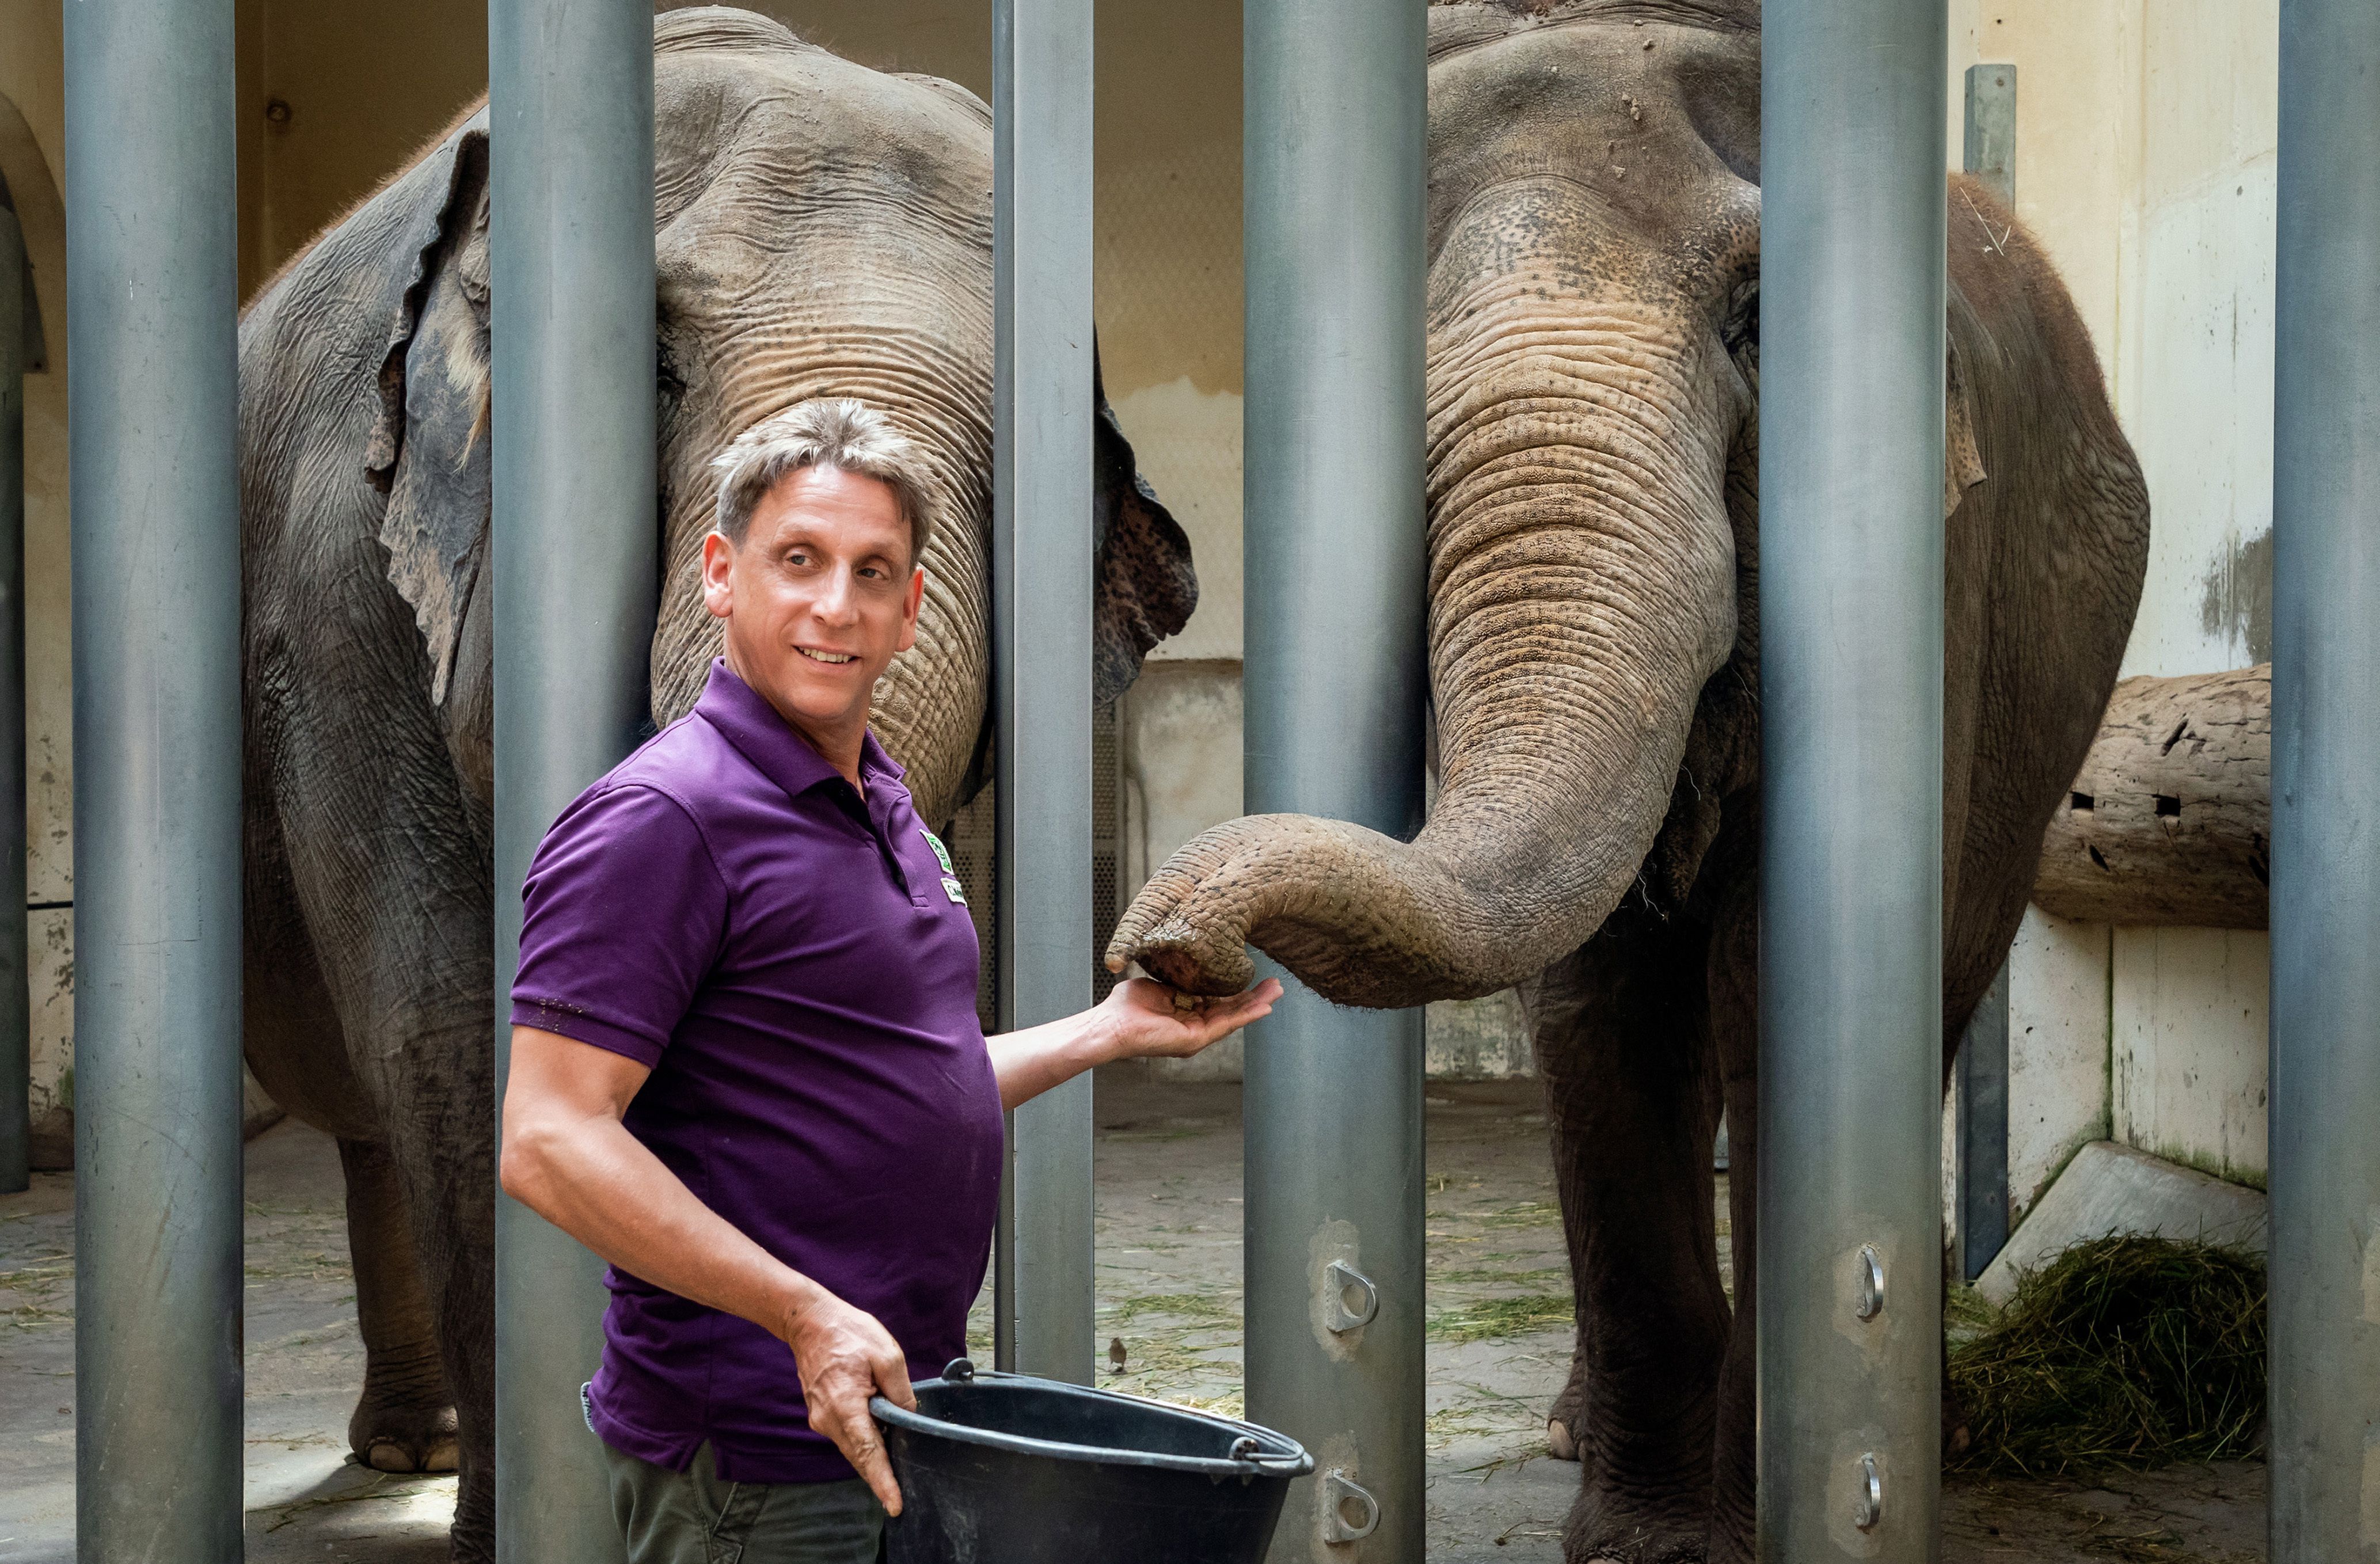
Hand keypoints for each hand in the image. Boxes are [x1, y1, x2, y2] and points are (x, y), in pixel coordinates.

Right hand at [781, 1286, 915, 1515]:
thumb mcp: (887, 1355)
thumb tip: (908, 1417)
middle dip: (880, 1476)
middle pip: (859, 1457)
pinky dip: (861, 1442)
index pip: (868, 1453)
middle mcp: (828, 1419)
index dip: (883, 1481)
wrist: (809, 1322)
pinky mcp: (821, 1414)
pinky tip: (877, 1439)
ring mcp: (821, 1418)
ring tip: (893, 1468)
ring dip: (872, 1458)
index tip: (895, 1505)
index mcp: (846, 1405)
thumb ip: (900, 1391)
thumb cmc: (847, 1333)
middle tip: (899, 1496)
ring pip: (852, 1448)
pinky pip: (845, 1435)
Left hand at [1096, 974, 1283, 1061]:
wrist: (1111, 1023)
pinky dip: (1246, 1015)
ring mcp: (1196, 1035)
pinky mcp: (1194, 1039)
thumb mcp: (1159, 984)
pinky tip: (1262, 1007)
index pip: (1218, 1001)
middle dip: (1254, 997)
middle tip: (1276, 985)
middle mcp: (1194, 1027)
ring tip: (1277, 992)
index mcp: (1186, 1014)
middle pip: (1231, 1010)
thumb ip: (1177, 979)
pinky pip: (1226, 1025)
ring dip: (1256, 1005)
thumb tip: (1188, 962)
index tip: (1254, 977)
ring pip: (1233, 1018)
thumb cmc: (1126, 1006)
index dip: (1238, 991)